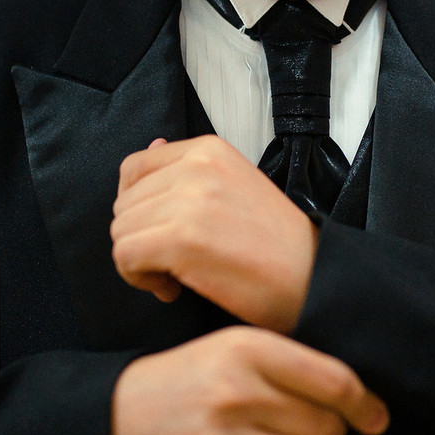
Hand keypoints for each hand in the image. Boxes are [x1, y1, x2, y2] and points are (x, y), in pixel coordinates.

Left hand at [111, 135, 319, 332]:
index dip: (137, 208)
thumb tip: (150, 145)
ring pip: (121, 232)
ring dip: (140, 263)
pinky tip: (173, 289)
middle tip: (174, 264)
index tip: (160, 233)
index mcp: (208, 150)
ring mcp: (189, 200)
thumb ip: (188, 170)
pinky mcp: (182, 238)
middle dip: (140, 239)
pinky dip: (141, 279)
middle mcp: (196, 167)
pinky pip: (126, 257)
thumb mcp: (235, 187)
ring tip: (176, 278)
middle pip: (124, 205)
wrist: (312, 278)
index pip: (134, 169)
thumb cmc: (277, 246)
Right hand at [111, 326, 388, 434]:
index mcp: (243, 351)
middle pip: (326, 428)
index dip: (363, 404)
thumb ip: (295, 368)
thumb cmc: (185, 385)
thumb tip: (368, 409)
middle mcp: (234, 396)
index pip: (334, 382)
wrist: (109, 426)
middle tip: (291, 428)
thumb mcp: (231, 351)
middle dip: (322, 432)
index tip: (373, 417)